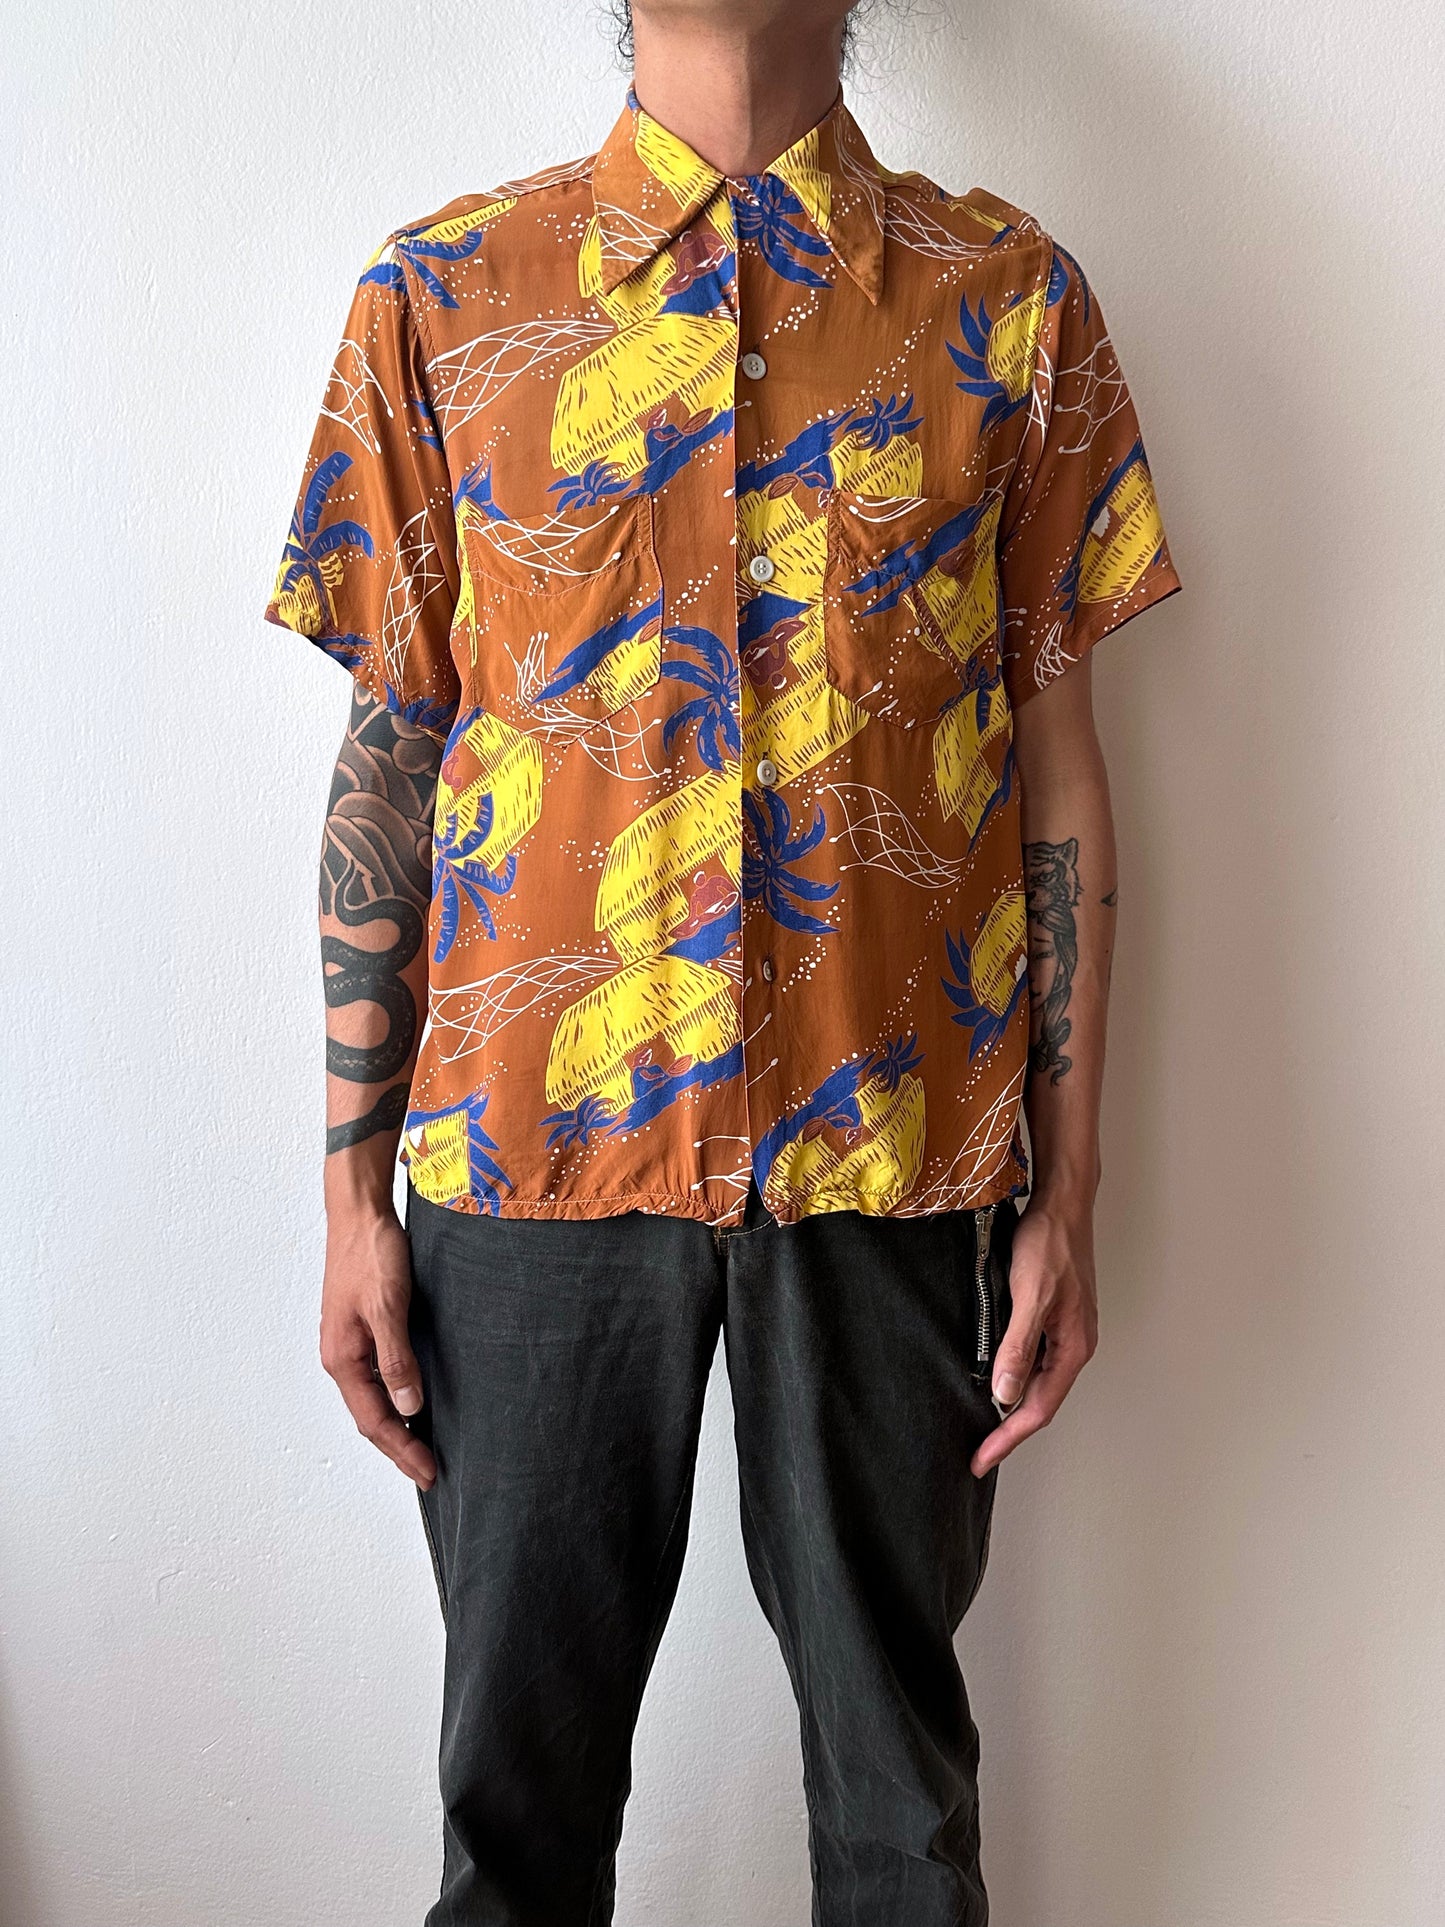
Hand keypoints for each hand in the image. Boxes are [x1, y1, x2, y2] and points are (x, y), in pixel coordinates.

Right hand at [319, 1204, 435, 1489]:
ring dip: (398, 1426)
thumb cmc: (371, 1254)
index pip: (375, 1421)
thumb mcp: (388, 1307)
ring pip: (374, 1399)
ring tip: (424, 1448)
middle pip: (371, 1417)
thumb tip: (408, 1408)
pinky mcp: (363, 1329)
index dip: (403, 1450)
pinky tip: (415, 1401)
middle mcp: (342, 1357)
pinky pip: (379, 1377)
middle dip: (399, 1448)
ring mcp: (350, 1344)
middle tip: (430, 1473)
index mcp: (343, 1358)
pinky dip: (397, 1398)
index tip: (430, 1473)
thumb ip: (397, 1358)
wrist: (360, 1213)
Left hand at [970, 1196, 1098, 1477]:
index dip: (1008, 1438)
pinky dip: (1013, 1378)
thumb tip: (1005, 1395)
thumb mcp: (1029, 1296)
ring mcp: (1065, 1332)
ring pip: (1037, 1383)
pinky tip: (994, 1380)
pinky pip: (1033, 1360)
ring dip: (1011, 1407)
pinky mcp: (1053, 1317)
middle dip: (1009, 1431)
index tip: (980, 1459)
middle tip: (978, 1453)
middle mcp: (1073, 1345)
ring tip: (983, 1428)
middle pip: (1040, 1402)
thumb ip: (1018, 1347)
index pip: (1038, 1409)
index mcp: (1073, 1348)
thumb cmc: (1049, 1244)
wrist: (1062, 1205)